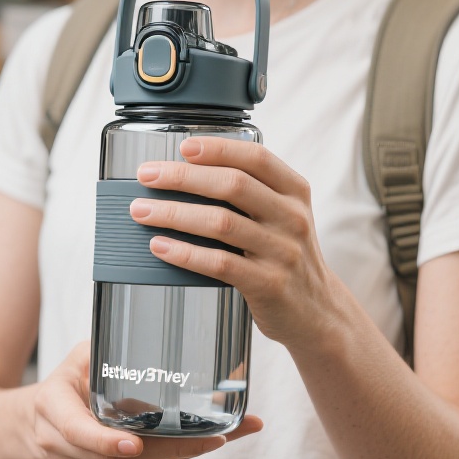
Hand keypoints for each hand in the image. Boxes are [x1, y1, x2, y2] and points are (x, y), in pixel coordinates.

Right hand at [33, 342, 262, 458]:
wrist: (41, 416)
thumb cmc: (71, 378)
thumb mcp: (83, 356)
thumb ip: (110, 351)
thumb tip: (160, 337)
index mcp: (52, 405)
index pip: (77, 430)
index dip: (105, 441)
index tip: (135, 445)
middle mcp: (56, 441)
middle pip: (115, 458)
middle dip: (167, 450)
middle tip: (213, 438)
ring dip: (175, 457)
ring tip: (217, 439)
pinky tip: (194, 449)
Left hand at [129, 136, 342, 346]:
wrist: (317, 312)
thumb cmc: (286, 256)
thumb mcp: (283, 216)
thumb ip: (252, 192)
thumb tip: (187, 170)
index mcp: (294, 192)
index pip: (256, 159)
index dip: (218, 149)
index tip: (183, 146)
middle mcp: (291, 217)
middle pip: (232, 185)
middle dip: (182, 177)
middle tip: (147, 176)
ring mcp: (282, 251)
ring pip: (221, 223)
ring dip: (174, 214)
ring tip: (141, 211)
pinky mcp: (269, 284)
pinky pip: (220, 263)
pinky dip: (185, 253)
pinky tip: (161, 246)